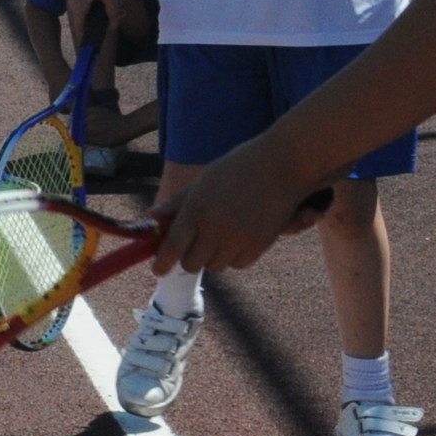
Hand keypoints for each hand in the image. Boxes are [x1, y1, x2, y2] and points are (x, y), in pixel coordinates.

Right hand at [60, 0, 118, 49]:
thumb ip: (113, 13)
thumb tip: (114, 26)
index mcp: (78, 8)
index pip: (81, 32)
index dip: (89, 42)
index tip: (97, 50)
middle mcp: (74, 6)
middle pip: (86, 25)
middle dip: (103, 25)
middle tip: (119, 19)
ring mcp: (76, 1)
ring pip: (90, 15)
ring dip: (105, 14)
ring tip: (121, 8)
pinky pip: (90, 8)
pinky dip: (101, 7)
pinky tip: (115, 1)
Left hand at [154, 132, 330, 276]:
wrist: (283, 164)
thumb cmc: (238, 167)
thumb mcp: (203, 181)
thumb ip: (177, 203)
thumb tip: (152, 218)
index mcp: (196, 209)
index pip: (172, 247)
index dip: (162, 262)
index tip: (158, 270)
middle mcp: (215, 228)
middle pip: (191, 263)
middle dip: (189, 257)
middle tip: (193, 245)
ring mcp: (238, 239)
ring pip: (215, 266)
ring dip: (213, 256)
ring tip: (220, 234)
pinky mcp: (259, 246)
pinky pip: (238, 264)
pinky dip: (234, 256)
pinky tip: (238, 236)